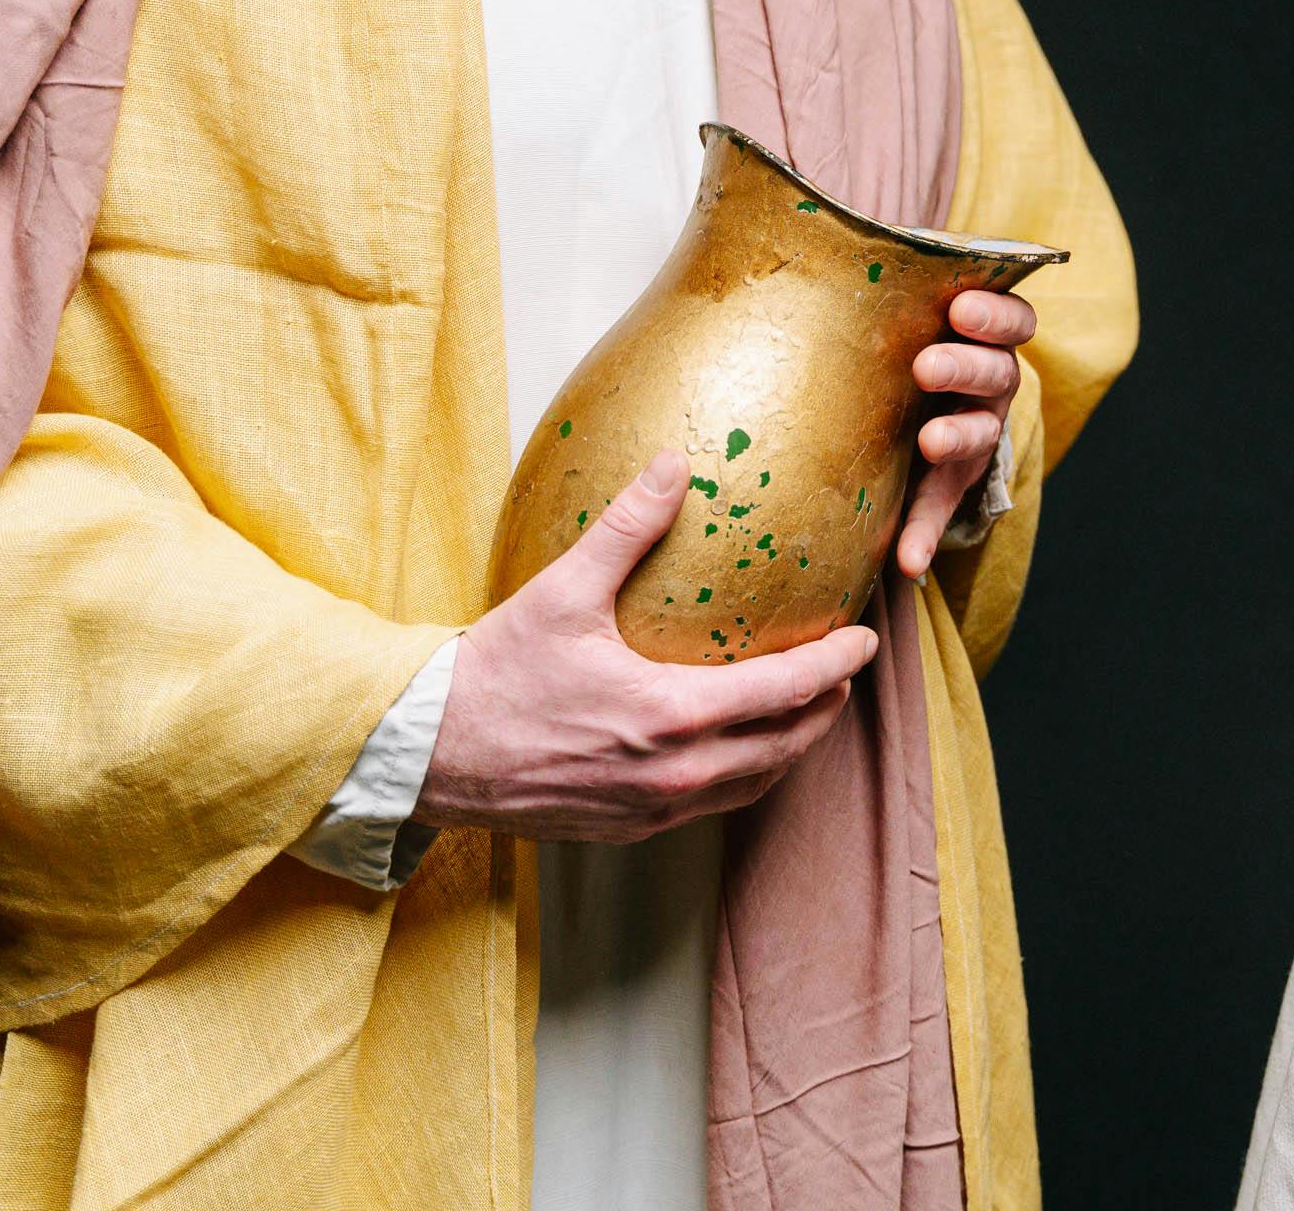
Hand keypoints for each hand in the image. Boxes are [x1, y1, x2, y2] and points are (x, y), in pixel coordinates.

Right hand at [417, 452, 877, 841]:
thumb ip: (627, 528)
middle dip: (828, 708)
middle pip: (787, 746)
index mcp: (671, 717)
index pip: (786, 692)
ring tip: (811, 708)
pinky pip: (713, 807)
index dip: (836, 665)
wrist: (427, 752)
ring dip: (793, 747)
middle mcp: (673, 775)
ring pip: (754, 784)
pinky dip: (746, 775)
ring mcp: (652, 810)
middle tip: (848, 671)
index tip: (866, 640)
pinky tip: (743, 748)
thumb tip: (673, 465)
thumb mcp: (563, 591)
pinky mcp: (628, 827)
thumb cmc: (494, 671)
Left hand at [900, 287, 1034, 577]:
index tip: (959, 309)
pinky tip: (908, 559)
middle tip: (927, 366)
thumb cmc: (899, 335)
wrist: (913, 401)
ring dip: (956, 438)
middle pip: (996, 372)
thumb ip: (884, 283)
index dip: (993, 314)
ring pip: (978, 435)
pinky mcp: (951, 483)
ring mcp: (976, 433)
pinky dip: (925, 533)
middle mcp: (991, 384)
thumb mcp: (903, 308)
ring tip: (929, 441)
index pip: (1012, 319)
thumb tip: (821, 228)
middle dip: (964, 367)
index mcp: (983, 335)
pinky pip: (941, 509)